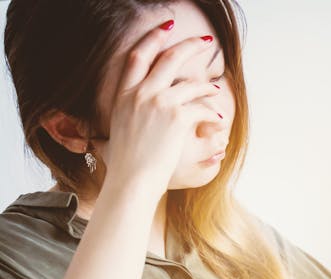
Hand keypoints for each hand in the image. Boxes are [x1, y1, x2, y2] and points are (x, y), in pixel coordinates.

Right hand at [92, 20, 221, 198]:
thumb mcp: (108, 140)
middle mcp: (140, 94)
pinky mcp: (178, 117)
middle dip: (190, 45)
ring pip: (191, 83)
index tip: (167, 28)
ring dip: (207, 85)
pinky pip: (202, 107)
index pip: (138, 56)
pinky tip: (217, 118)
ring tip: (216, 88)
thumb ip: (109, 132)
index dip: (153, 38)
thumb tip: (95, 141)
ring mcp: (159, 103)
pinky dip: (212, 112)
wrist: (133, 181)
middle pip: (168, 57)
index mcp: (123, 95)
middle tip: (206, 41)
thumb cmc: (123, 168)